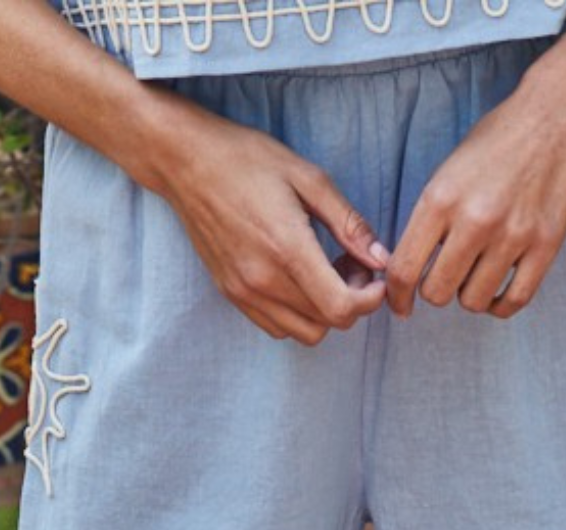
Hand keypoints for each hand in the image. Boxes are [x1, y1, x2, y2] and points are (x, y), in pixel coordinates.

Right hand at [143, 99, 388, 343]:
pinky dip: (298, 314)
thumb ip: (348, 222)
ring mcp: (244, 292)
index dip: (369, 300)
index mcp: (287, 248)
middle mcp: (263, 280)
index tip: (376, 275)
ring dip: (325, 311)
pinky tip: (298, 278)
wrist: (185, 163)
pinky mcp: (231, 294)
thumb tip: (381, 258)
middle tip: (350, 263)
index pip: (341, 308)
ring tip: (324, 270)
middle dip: (352, 301)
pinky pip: (277, 327)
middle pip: (327, 324)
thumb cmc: (247, 160)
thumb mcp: (308, 177)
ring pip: (304, 333)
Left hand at [386, 67, 565, 319]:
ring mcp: (513, 235)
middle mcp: (475, 220)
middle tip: (448, 274)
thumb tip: (412, 267)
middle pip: (437, 293)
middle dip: (437, 290)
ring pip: (474, 301)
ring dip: (470, 294)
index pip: (404, 269)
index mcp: (441, 198)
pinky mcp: (545, 245)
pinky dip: (500, 304)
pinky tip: (498, 290)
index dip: (397, 297)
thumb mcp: (449, 170)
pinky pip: (514, 300)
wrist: (558, 114)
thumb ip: (430, 219)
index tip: (401, 305)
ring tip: (477, 272)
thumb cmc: (499, 140)